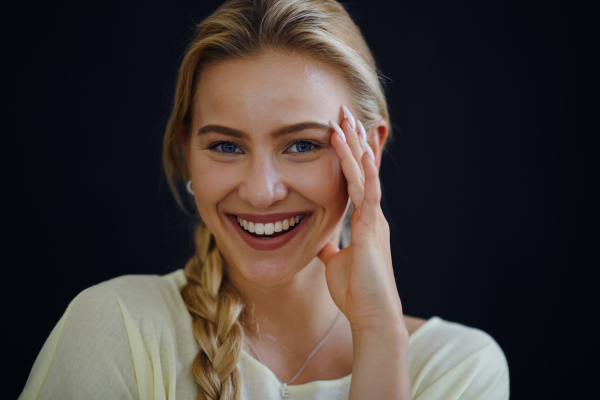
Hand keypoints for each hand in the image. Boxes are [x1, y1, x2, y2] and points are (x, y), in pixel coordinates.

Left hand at [319, 106, 406, 335]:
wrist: (371, 314)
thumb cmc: (356, 291)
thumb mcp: (335, 262)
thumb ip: (330, 246)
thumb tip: (319, 239)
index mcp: (364, 221)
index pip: (356, 179)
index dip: (349, 155)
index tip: (341, 131)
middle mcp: (371, 215)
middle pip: (362, 170)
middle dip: (353, 141)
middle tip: (344, 113)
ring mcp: (373, 220)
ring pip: (365, 176)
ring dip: (355, 148)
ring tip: (346, 121)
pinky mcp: (371, 230)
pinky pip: (369, 195)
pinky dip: (366, 172)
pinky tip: (362, 152)